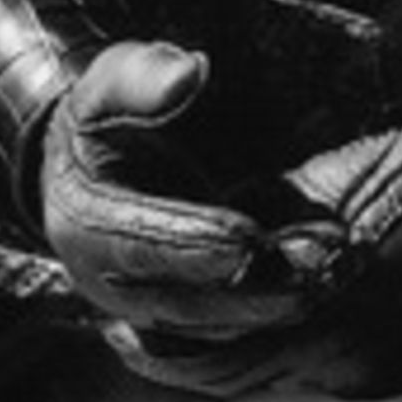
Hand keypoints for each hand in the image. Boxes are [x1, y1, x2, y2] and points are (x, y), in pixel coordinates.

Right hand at [40, 41, 349, 393]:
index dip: (193, 243)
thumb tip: (187, 74)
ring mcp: (144, 306)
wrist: (88, 168)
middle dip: (243, 297)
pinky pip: (221, 328)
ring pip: (206, 324)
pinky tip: (316, 296)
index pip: (141, 244)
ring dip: (263, 313)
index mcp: (81, 224)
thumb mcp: (109, 86)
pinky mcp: (177, 313)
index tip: (246, 237)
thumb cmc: (104, 118)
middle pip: (180, 303)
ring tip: (321, 291)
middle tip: (304, 283)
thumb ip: (141, 78)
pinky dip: (266, 317)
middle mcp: (109, 281)